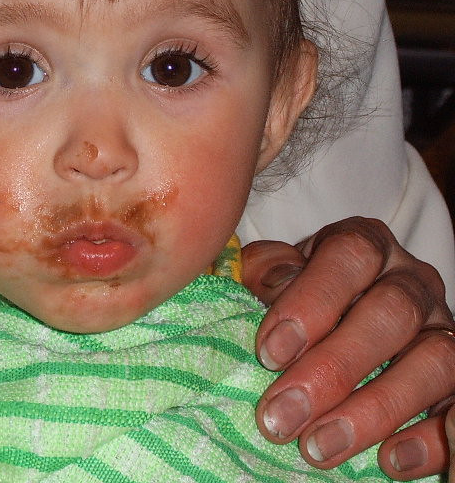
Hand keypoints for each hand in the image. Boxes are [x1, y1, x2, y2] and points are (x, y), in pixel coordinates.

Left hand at [242, 217, 454, 479]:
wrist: (335, 320)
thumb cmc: (297, 295)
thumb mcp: (273, 274)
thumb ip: (270, 273)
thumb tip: (271, 286)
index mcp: (366, 245)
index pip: (350, 256)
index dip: (311, 301)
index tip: (269, 352)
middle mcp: (412, 282)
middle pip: (391, 314)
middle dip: (333, 369)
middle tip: (282, 413)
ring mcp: (443, 329)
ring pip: (433, 361)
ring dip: (375, 410)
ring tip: (320, 446)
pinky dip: (432, 438)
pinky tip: (390, 461)